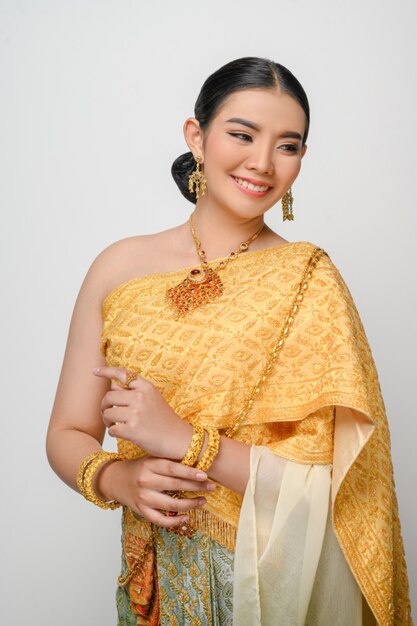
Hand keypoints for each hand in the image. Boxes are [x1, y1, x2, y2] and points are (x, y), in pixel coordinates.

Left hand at [94, 366, 192, 458]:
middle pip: (108, 396)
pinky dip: (114, 433)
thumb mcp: (152, 398)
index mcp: (146, 387)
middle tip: (108, 414)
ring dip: (108, 421)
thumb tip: (112, 386)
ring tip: (116, 425)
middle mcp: (141, 397)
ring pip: (108, 413)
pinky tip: (122, 433)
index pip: (122, 374)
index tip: (94, 371)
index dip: (106, 371)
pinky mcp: (133, 430)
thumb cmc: (163, 419)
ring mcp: (137, 413)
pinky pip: (112, 429)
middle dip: (104, 406)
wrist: (178, 438)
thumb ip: (133, 391)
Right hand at [98, 456, 215, 527]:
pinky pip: (160, 520)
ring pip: (171, 504)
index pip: (173, 468)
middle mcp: (145, 481)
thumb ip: (168, 462)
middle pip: (175, 485)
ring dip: (190, 504)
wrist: (115, 479)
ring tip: (203, 500)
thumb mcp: (151, 459)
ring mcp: (143, 498)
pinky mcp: (141, 511)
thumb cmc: (139, 467)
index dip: (190, 472)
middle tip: (211, 486)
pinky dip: (174, 521)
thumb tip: (196, 465)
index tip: (205, 475)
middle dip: (196, 487)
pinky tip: (186, 518)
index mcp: (149, 465)